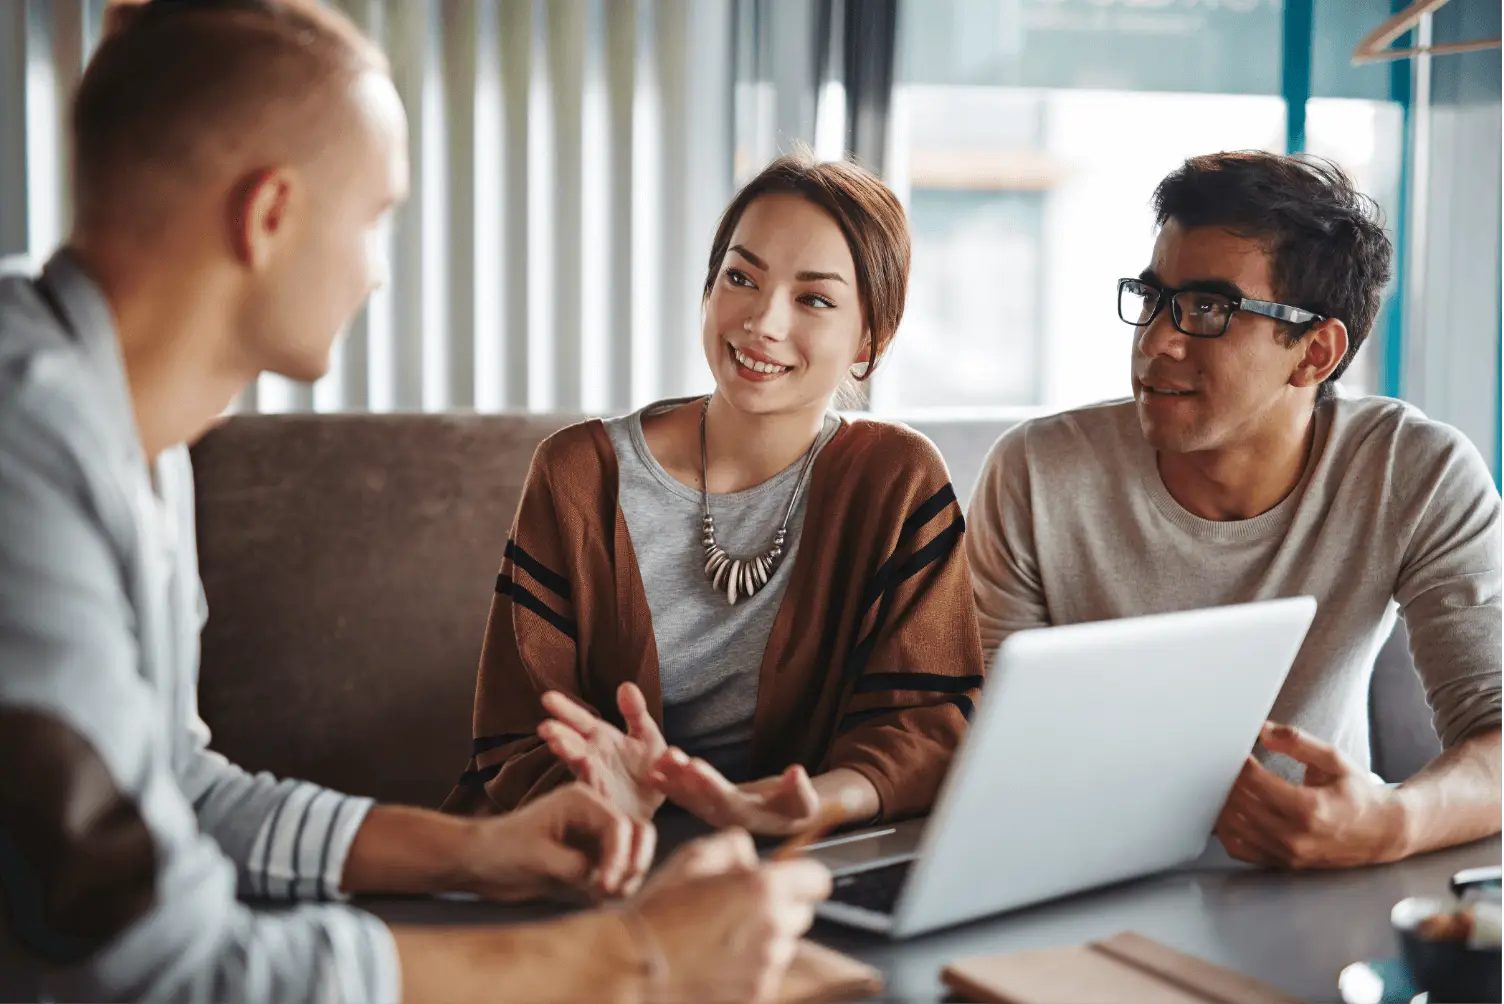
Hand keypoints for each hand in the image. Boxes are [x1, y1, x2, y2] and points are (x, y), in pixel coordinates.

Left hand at [461, 783, 655, 901]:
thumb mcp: (537, 858)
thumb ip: (574, 866)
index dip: (619, 857)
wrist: (481, 862)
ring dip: (627, 877)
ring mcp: (595, 835)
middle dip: (634, 862)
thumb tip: (600, 878)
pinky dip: (617, 885)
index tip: (604, 887)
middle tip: (613, 891)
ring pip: (634, 852)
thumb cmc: (502, 849)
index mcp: (580, 800)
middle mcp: (594, 813)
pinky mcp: (593, 856)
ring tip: (601, 896)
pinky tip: (595, 898)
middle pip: (639, 832)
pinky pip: (620, 870)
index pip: (619, 825)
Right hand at [538, 683, 666, 820]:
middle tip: (546, 727)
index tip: (548, 698)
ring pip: (579, 765)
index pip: (580, 720)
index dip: (565, 709)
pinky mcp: (605, 800)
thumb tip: (626, 685)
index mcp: (601, 738)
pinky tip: (586, 770)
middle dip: (559, 734)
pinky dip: (591, 780)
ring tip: (558, 744)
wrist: (658, 803)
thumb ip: (636, 712)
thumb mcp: (646, 735)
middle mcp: (592, 756)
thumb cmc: (647, 766)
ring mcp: (596, 778)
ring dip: (569, 756)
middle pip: (572, 742)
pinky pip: (597, 789)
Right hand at [628, 829, 832, 1003]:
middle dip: (779, 907)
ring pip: (784, 946)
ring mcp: (767, 968)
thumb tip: (751, 855)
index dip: (802, 876)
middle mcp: (773, 929)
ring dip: (765, 939)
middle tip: (741, 907)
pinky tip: (716, 961)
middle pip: (802, 914)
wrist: (633, 968)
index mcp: (763, 889)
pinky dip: (750, 967)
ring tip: (722, 937)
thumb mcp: (692, 859)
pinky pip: (766, 974)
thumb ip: (734, 846)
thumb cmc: (660, 913)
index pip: (818, 879)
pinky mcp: (756, 996)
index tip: (786, 879)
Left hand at [652, 749, 820, 836]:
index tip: (695, 766)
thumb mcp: (806, 801)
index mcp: (747, 816)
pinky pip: (685, 795)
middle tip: (670, 758)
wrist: (787, 817)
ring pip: (689, 797)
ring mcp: (713, 812)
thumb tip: (796, 772)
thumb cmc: (798, 808)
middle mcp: (725, 817)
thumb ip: (801, 789)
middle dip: (684, 778)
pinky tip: (653, 771)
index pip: (725, 800)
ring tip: (657, 760)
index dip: (709, 784)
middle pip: (700, 798)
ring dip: (672, 779)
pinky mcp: (707, 804)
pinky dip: (670, 783)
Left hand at [1215, 721, 1405, 868]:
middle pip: (1239, 804)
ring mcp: (1287, 854)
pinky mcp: (1283, 863)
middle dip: (1226, 780)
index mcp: (1308, 808)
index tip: (1233, 749)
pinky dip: (1227, 830)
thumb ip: (1297, 741)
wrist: (1383, 832)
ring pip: (1233, 828)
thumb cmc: (1358, 794)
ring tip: (1223, 783)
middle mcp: (1295, 836)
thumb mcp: (1334, 760)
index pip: (1254, 782)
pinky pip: (1239, 849)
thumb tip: (1263, 729)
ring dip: (1222, 803)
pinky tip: (1229, 811)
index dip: (1238, 763)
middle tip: (1223, 763)